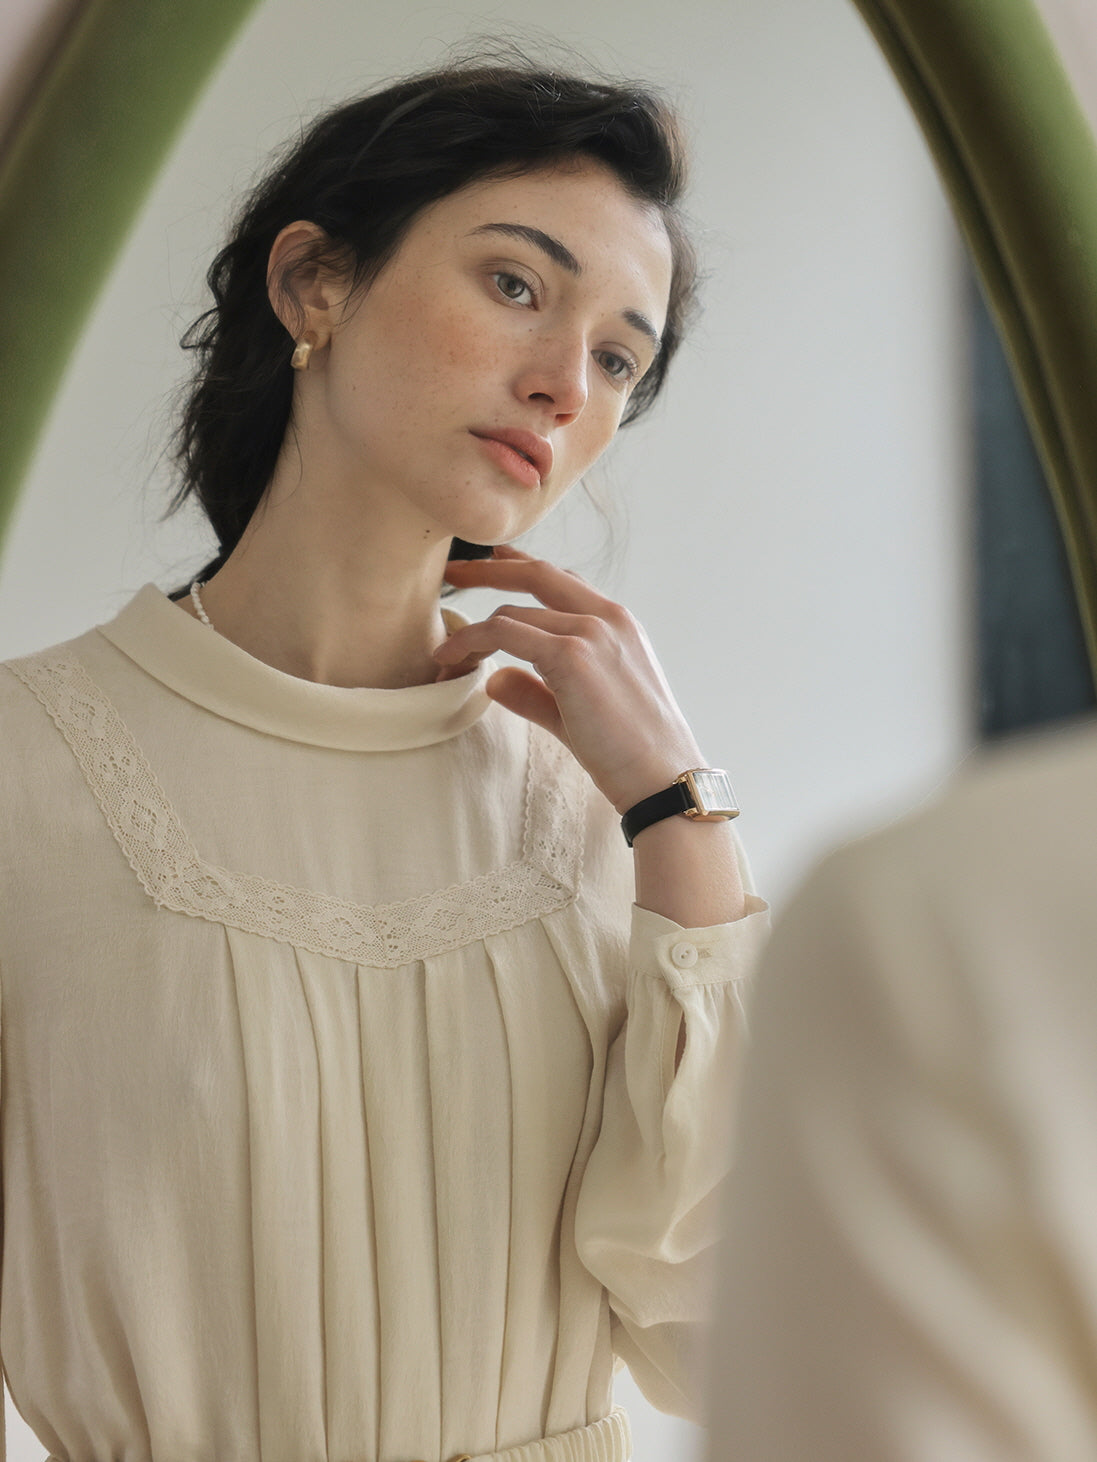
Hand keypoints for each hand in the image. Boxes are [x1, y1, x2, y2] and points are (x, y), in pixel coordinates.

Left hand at [435, 545, 707, 813]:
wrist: (663, 776)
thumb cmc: (629, 752)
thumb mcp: (578, 712)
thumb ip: (537, 692)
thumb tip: (494, 679)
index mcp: (618, 624)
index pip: (563, 580)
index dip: (522, 567)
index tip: (492, 562)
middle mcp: (607, 617)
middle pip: (537, 573)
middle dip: (488, 569)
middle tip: (452, 572)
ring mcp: (591, 632)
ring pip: (511, 612)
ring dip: (470, 632)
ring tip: (444, 655)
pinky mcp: (572, 655)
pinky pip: (504, 632)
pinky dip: (471, 641)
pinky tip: (451, 659)